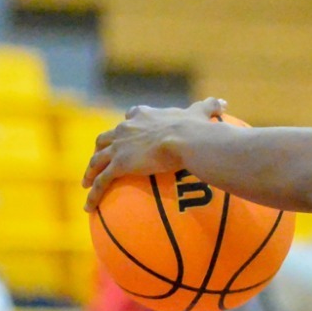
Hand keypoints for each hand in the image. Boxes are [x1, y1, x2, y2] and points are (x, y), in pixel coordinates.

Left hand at [83, 98, 225, 211]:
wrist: (184, 139)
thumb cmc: (194, 127)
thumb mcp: (201, 112)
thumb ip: (210, 106)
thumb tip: (224, 103)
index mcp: (144, 116)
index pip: (130, 117)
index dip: (126, 124)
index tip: (125, 129)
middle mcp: (126, 129)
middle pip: (106, 138)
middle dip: (101, 148)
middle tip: (100, 157)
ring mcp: (120, 147)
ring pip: (98, 160)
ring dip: (90, 171)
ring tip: (87, 182)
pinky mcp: (119, 164)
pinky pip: (102, 182)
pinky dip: (93, 194)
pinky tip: (88, 207)